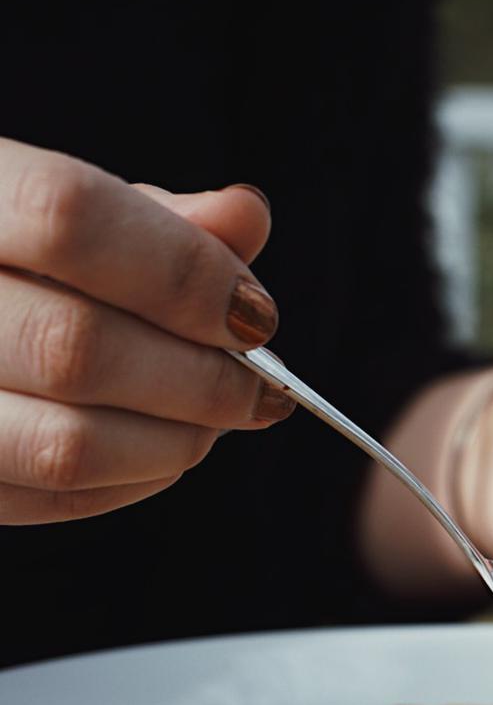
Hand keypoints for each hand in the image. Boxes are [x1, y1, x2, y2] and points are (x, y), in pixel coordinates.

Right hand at [0, 138, 290, 524]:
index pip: (67, 218)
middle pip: (76, 347)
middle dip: (199, 376)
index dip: (181, 270)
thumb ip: (151, 216)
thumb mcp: (55, 206)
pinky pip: (55, 498)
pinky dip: (138, 478)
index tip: (253, 311)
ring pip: (68, 445)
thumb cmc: (9, 259)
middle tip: (256, 380)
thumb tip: (246, 219)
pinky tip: (167, 444)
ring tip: (221, 414)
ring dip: (178, 438)